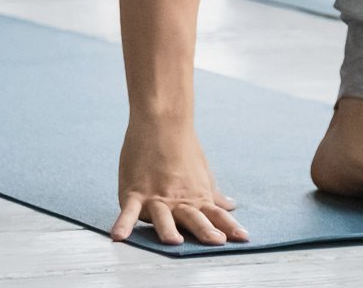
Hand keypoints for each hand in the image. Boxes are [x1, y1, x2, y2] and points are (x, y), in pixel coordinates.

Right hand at [111, 117, 246, 245]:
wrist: (161, 121)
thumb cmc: (183, 148)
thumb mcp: (202, 173)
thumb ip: (213, 195)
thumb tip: (231, 206)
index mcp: (196, 197)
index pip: (216, 215)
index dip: (230, 227)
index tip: (244, 238)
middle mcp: (178, 200)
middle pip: (194, 217)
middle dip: (204, 230)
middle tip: (216, 241)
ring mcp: (155, 197)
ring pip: (163, 216)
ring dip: (169, 229)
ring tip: (174, 241)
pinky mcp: (133, 193)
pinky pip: (128, 212)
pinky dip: (123, 224)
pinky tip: (119, 236)